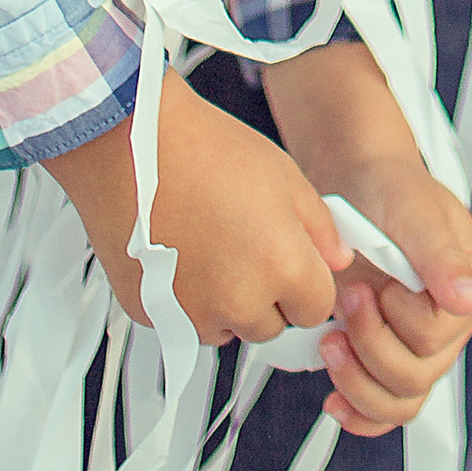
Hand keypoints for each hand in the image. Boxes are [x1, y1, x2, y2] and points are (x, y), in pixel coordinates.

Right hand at [37, 70, 348, 342]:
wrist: (134, 141)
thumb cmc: (208, 150)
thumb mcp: (285, 176)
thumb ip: (321, 228)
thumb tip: (337, 261)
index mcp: (281, 268)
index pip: (317, 309)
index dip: (308, 283)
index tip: (293, 262)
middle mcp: (238, 303)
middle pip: (272, 326)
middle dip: (268, 296)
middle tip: (246, 246)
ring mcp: (191, 314)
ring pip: (227, 329)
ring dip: (227, 305)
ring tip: (210, 246)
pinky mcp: (151, 315)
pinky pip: (184, 323)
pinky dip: (186, 302)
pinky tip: (179, 253)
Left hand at [311, 147, 471, 438]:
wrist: (359, 188)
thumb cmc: (391, 192)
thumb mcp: (414, 211)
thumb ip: (440, 254)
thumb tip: (469, 299)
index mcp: (471, 288)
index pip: (436, 335)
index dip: (396, 316)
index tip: (373, 282)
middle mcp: (451, 325)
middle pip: (415, 375)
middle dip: (369, 343)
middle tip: (347, 298)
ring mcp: (419, 348)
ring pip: (398, 400)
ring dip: (356, 379)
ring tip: (329, 340)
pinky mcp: (388, 360)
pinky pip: (383, 411)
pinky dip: (358, 412)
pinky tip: (333, 400)